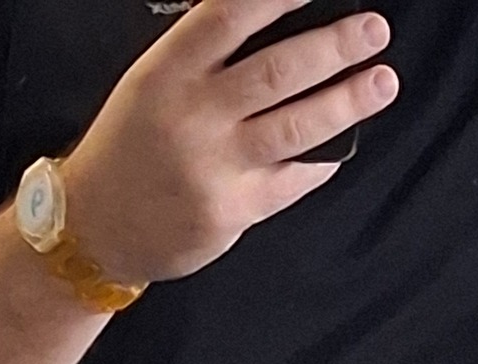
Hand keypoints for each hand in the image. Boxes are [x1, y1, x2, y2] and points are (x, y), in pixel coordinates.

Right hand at [62, 0, 397, 288]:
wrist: (94, 227)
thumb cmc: (130, 146)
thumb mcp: (152, 82)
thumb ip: (206, 56)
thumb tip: (275, 24)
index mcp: (169, 70)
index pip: (230, 15)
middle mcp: (195, 114)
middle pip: (279, 69)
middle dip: (335, 46)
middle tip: (374, 29)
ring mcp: (216, 166)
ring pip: (297, 126)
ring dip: (348, 101)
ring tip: (383, 81)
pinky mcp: (233, 210)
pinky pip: (292, 180)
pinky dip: (322, 160)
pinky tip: (344, 144)